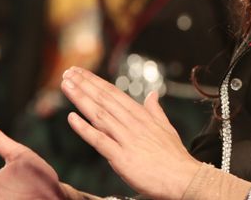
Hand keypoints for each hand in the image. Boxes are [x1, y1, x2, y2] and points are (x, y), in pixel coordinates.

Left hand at [61, 67, 201, 199]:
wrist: (184, 178)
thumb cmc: (174, 157)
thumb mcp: (166, 128)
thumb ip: (155, 110)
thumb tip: (152, 94)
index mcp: (142, 115)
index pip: (114, 93)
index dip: (96, 82)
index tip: (81, 73)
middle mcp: (132, 123)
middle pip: (104, 99)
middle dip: (84, 85)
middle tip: (68, 73)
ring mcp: (126, 139)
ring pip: (99, 115)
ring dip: (81, 99)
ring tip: (66, 86)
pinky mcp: (121, 158)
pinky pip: (100, 141)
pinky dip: (85, 129)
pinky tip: (72, 118)